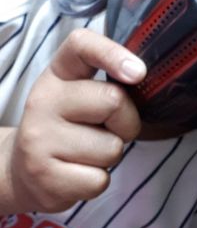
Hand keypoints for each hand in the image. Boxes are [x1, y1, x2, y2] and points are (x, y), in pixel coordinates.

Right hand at [0, 28, 145, 213]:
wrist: (22, 172)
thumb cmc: (68, 127)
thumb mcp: (81, 94)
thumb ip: (109, 81)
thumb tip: (142, 77)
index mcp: (58, 74)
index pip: (81, 46)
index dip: (113, 54)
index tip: (138, 72)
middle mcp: (42, 101)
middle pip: (114, 101)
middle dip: (127, 122)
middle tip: (108, 130)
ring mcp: (39, 141)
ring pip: (112, 148)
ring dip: (111, 154)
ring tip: (87, 153)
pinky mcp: (46, 178)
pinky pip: (101, 180)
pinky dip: (99, 181)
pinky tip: (78, 173)